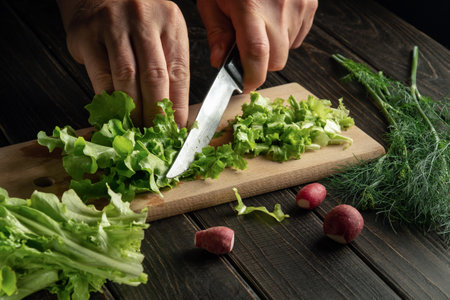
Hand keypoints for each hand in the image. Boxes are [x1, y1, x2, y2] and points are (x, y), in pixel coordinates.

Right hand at [57, 0, 189, 126]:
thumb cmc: (135, 21)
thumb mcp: (161, 35)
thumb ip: (170, 67)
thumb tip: (175, 115)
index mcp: (170, 22)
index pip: (179, 73)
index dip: (178, 107)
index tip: (176, 129)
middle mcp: (143, 19)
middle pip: (154, 77)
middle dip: (154, 113)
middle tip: (153, 135)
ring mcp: (112, 24)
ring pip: (126, 79)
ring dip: (131, 111)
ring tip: (135, 129)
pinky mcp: (86, 34)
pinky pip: (99, 76)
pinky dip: (108, 101)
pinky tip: (113, 114)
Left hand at [197, 0, 317, 92]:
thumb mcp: (213, 0)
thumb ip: (217, 32)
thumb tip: (219, 62)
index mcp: (250, 8)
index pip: (257, 55)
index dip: (252, 77)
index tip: (244, 84)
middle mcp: (278, 9)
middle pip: (277, 60)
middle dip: (262, 64)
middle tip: (247, 50)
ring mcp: (298, 6)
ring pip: (288, 49)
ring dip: (273, 47)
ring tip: (260, 25)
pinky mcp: (310, 4)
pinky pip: (299, 35)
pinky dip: (286, 34)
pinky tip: (274, 19)